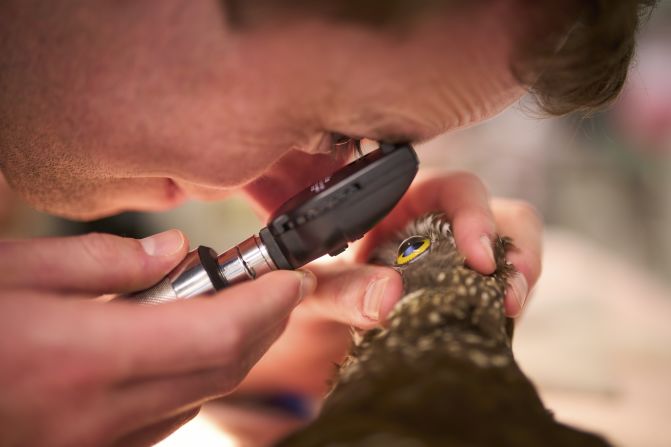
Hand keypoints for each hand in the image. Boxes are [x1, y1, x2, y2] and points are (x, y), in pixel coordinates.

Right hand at [0, 230, 314, 445]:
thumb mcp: (13, 269)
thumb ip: (104, 261)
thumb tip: (174, 252)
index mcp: (86, 356)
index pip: (219, 332)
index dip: (269, 304)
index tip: (292, 277)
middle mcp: (101, 413)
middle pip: (223, 367)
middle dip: (264, 324)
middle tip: (276, 286)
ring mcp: (97, 445)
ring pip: (202, 395)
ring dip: (233, 350)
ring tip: (232, 305)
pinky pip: (168, 418)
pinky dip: (195, 378)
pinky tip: (183, 345)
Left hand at [239, 171, 542, 396]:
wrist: (318, 328)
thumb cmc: (316, 289)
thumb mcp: (316, 289)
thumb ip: (340, 289)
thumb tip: (385, 298)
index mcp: (407, 200)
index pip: (457, 189)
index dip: (475, 215)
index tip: (477, 258)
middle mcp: (444, 222)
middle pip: (506, 216)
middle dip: (519, 249)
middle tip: (512, 293)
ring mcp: (463, 258)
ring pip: (516, 253)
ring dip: (521, 281)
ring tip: (509, 312)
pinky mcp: (472, 291)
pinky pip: (504, 294)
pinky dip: (505, 310)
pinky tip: (494, 328)